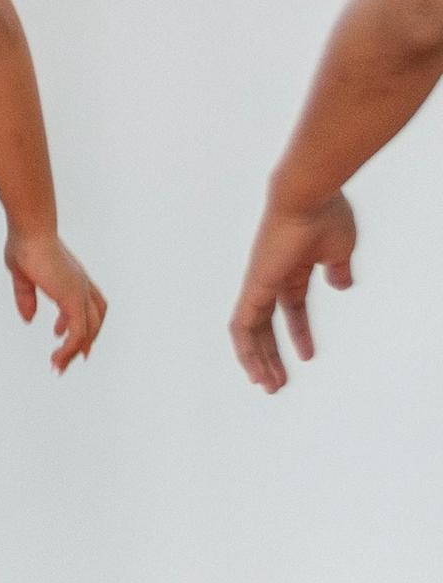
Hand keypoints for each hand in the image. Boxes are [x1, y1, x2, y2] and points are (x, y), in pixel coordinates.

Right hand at [7, 225, 107, 371]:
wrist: (31, 230)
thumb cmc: (24, 243)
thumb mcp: (21, 276)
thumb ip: (26, 297)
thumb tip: (28, 319)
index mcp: (72, 277)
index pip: (88, 304)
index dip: (79, 319)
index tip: (60, 334)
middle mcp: (81, 286)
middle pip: (94, 320)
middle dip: (85, 340)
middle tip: (73, 358)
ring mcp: (80, 293)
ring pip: (88, 331)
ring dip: (75, 351)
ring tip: (58, 365)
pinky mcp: (73, 300)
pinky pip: (78, 333)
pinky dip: (70, 348)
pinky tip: (57, 356)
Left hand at [231, 192, 356, 392]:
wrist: (307, 198)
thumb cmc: (325, 217)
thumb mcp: (339, 251)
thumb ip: (337, 270)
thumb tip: (340, 283)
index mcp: (292, 270)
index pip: (291, 308)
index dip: (299, 333)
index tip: (307, 355)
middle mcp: (271, 277)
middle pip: (265, 324)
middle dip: (270, 354)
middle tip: (276, 381)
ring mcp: (259, 281)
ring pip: (250, 329)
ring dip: (256, 358)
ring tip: (266, 384)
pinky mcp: (255, 285)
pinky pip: (242, 322)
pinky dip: (245, 347)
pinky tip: (252, 367)